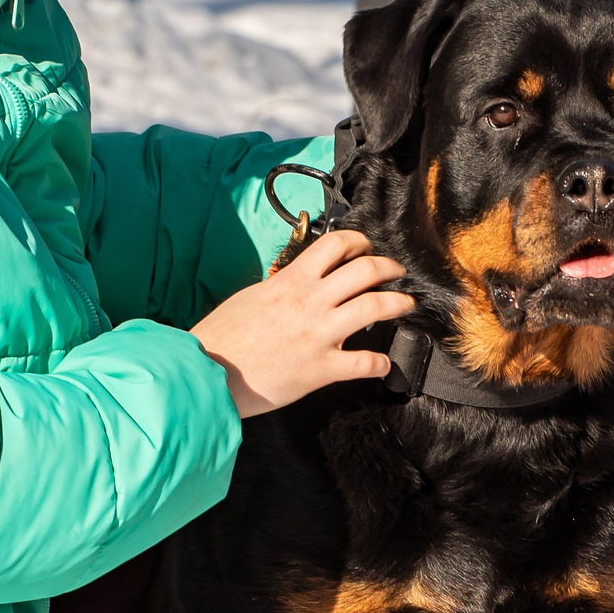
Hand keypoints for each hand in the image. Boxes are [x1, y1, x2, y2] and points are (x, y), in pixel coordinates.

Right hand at [192, 230, 416, 416]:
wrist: (207, 371)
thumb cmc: (222, 337)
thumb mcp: (252, 297)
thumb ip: (282, 288)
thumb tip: (298, 282)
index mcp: (291, 281)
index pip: (335, 245)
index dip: (358, 241)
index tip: (365, 247)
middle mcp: (310, 302)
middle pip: (365, 270)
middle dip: (388, 267)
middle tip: (396, 272)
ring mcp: (319, 334)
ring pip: (375, 307)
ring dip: (398, 303)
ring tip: (406, 304)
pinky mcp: (321, 368)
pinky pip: (364, 363)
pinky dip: (381, 363)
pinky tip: (384, 364)